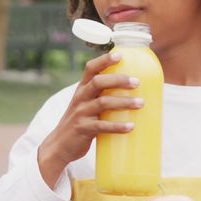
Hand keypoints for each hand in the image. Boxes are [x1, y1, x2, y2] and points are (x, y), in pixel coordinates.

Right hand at [37, 52, 141, 187]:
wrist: (59, 145)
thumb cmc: (79, 122)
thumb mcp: (85, 105)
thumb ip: (101, 97)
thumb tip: (132, 92)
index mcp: (81, 89)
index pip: (90, 68)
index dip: (104, 60)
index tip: (120, 55)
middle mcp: (80, 98)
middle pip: (98, 82)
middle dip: (119, 80)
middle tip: (137, 82)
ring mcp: (80, 113)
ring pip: (103, 103)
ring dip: (124, 102)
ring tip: (141, 104)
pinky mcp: (83, 129)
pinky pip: (102, 126)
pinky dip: (117, 126)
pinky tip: (130, 126)